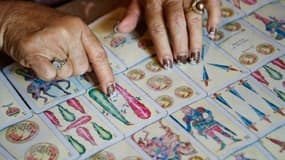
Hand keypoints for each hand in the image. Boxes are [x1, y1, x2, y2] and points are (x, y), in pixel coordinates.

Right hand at [0, 2, 114, 95]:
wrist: (11, 17)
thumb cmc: (41, 25)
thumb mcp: (68, 29)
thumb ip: (82, 46)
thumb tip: (94, 70)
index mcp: (79, 27)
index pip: (98, 54)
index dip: (106, 74)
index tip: (110, 89)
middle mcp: (68, 33)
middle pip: (82, 68)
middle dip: (71, 68)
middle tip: (58, 56)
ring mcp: (51, 41)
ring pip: (66, 74)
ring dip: (58, 71)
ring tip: (47, 55)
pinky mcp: (34, 51)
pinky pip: (50, 75)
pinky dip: (45, 72)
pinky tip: (40, 60)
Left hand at [117, 0, 220, 67]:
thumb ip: (132, 13)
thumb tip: (120, 29)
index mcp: (153, 1)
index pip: (157, 25)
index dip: (162, 45)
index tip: (166, 62)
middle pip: (176, 22)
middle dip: (179, 44)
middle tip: (182, 61)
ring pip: (193, 17)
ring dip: (195, 38)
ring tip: (195, 56)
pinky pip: (210, 3)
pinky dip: (213, 16)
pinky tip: (212, 32)